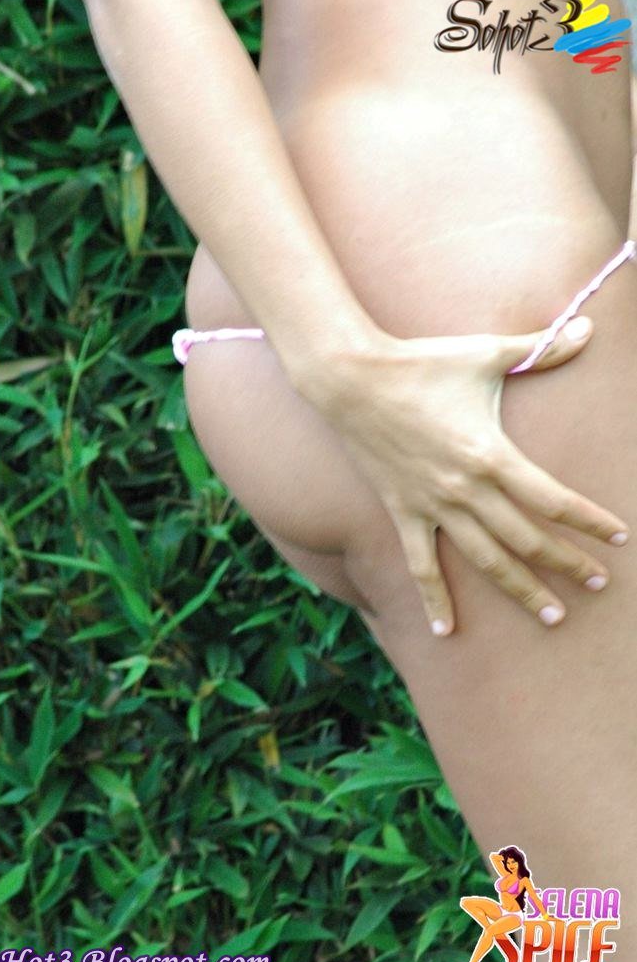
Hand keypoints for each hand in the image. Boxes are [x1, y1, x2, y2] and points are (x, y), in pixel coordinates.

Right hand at [310, 317, 628, 635]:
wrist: (352, 380)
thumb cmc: (422, 363)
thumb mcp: (485, 355)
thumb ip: (540, 349)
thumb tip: (590, 329)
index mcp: (490, 454)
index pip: (552, 498)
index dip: (588, 520)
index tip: (618, 538)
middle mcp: (465, 489)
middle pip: (527, 538)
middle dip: (566, 562)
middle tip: (598, 584)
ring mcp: (432, 506)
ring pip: (485, 560)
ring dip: (521, 589)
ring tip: (553, 615)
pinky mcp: (403, 512)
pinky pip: (420, 565)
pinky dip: (434, 600)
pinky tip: (447, 632)